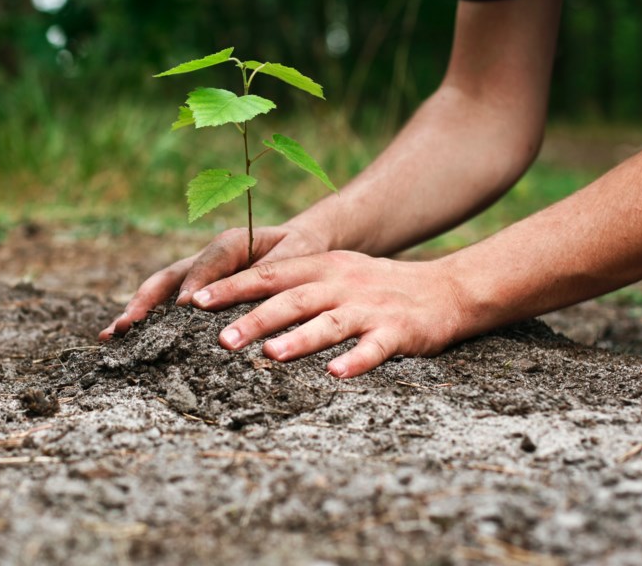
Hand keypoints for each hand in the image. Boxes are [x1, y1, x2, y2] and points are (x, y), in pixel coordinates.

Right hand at [99, 224, 328, 339]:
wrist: (299, 244)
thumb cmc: (300, 251)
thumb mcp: (295, 256)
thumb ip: (272, 270)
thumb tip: (248, 293)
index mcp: (231, 243)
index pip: (208, 263)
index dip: (195, 284)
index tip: (184, 308)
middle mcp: (206, 257)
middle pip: (168, 277)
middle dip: (145, 301)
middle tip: (126, 326)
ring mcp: (196, 274)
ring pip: (160, 290)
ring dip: (136, 311)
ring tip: (111, 335)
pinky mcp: (195, 290)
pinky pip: (167, 303)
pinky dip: (146, 319)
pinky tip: (126, 339)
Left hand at [188, 251, 465, 376]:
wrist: (446, 289)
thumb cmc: (376, 287)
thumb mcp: (334, 273)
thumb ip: (292, 283)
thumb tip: (236, 302)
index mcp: (322, 267)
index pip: (269, 274)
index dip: (232, 286)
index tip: (196, 300)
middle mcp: (341, 283)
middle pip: (292, 299)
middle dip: (255, 318)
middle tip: (221, 339)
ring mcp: (370, 307)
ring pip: (329, 322)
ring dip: (299, 339)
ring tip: (270, 355)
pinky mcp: (398, 331)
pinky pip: (374, 347)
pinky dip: (355, 360)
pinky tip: (336, 374)